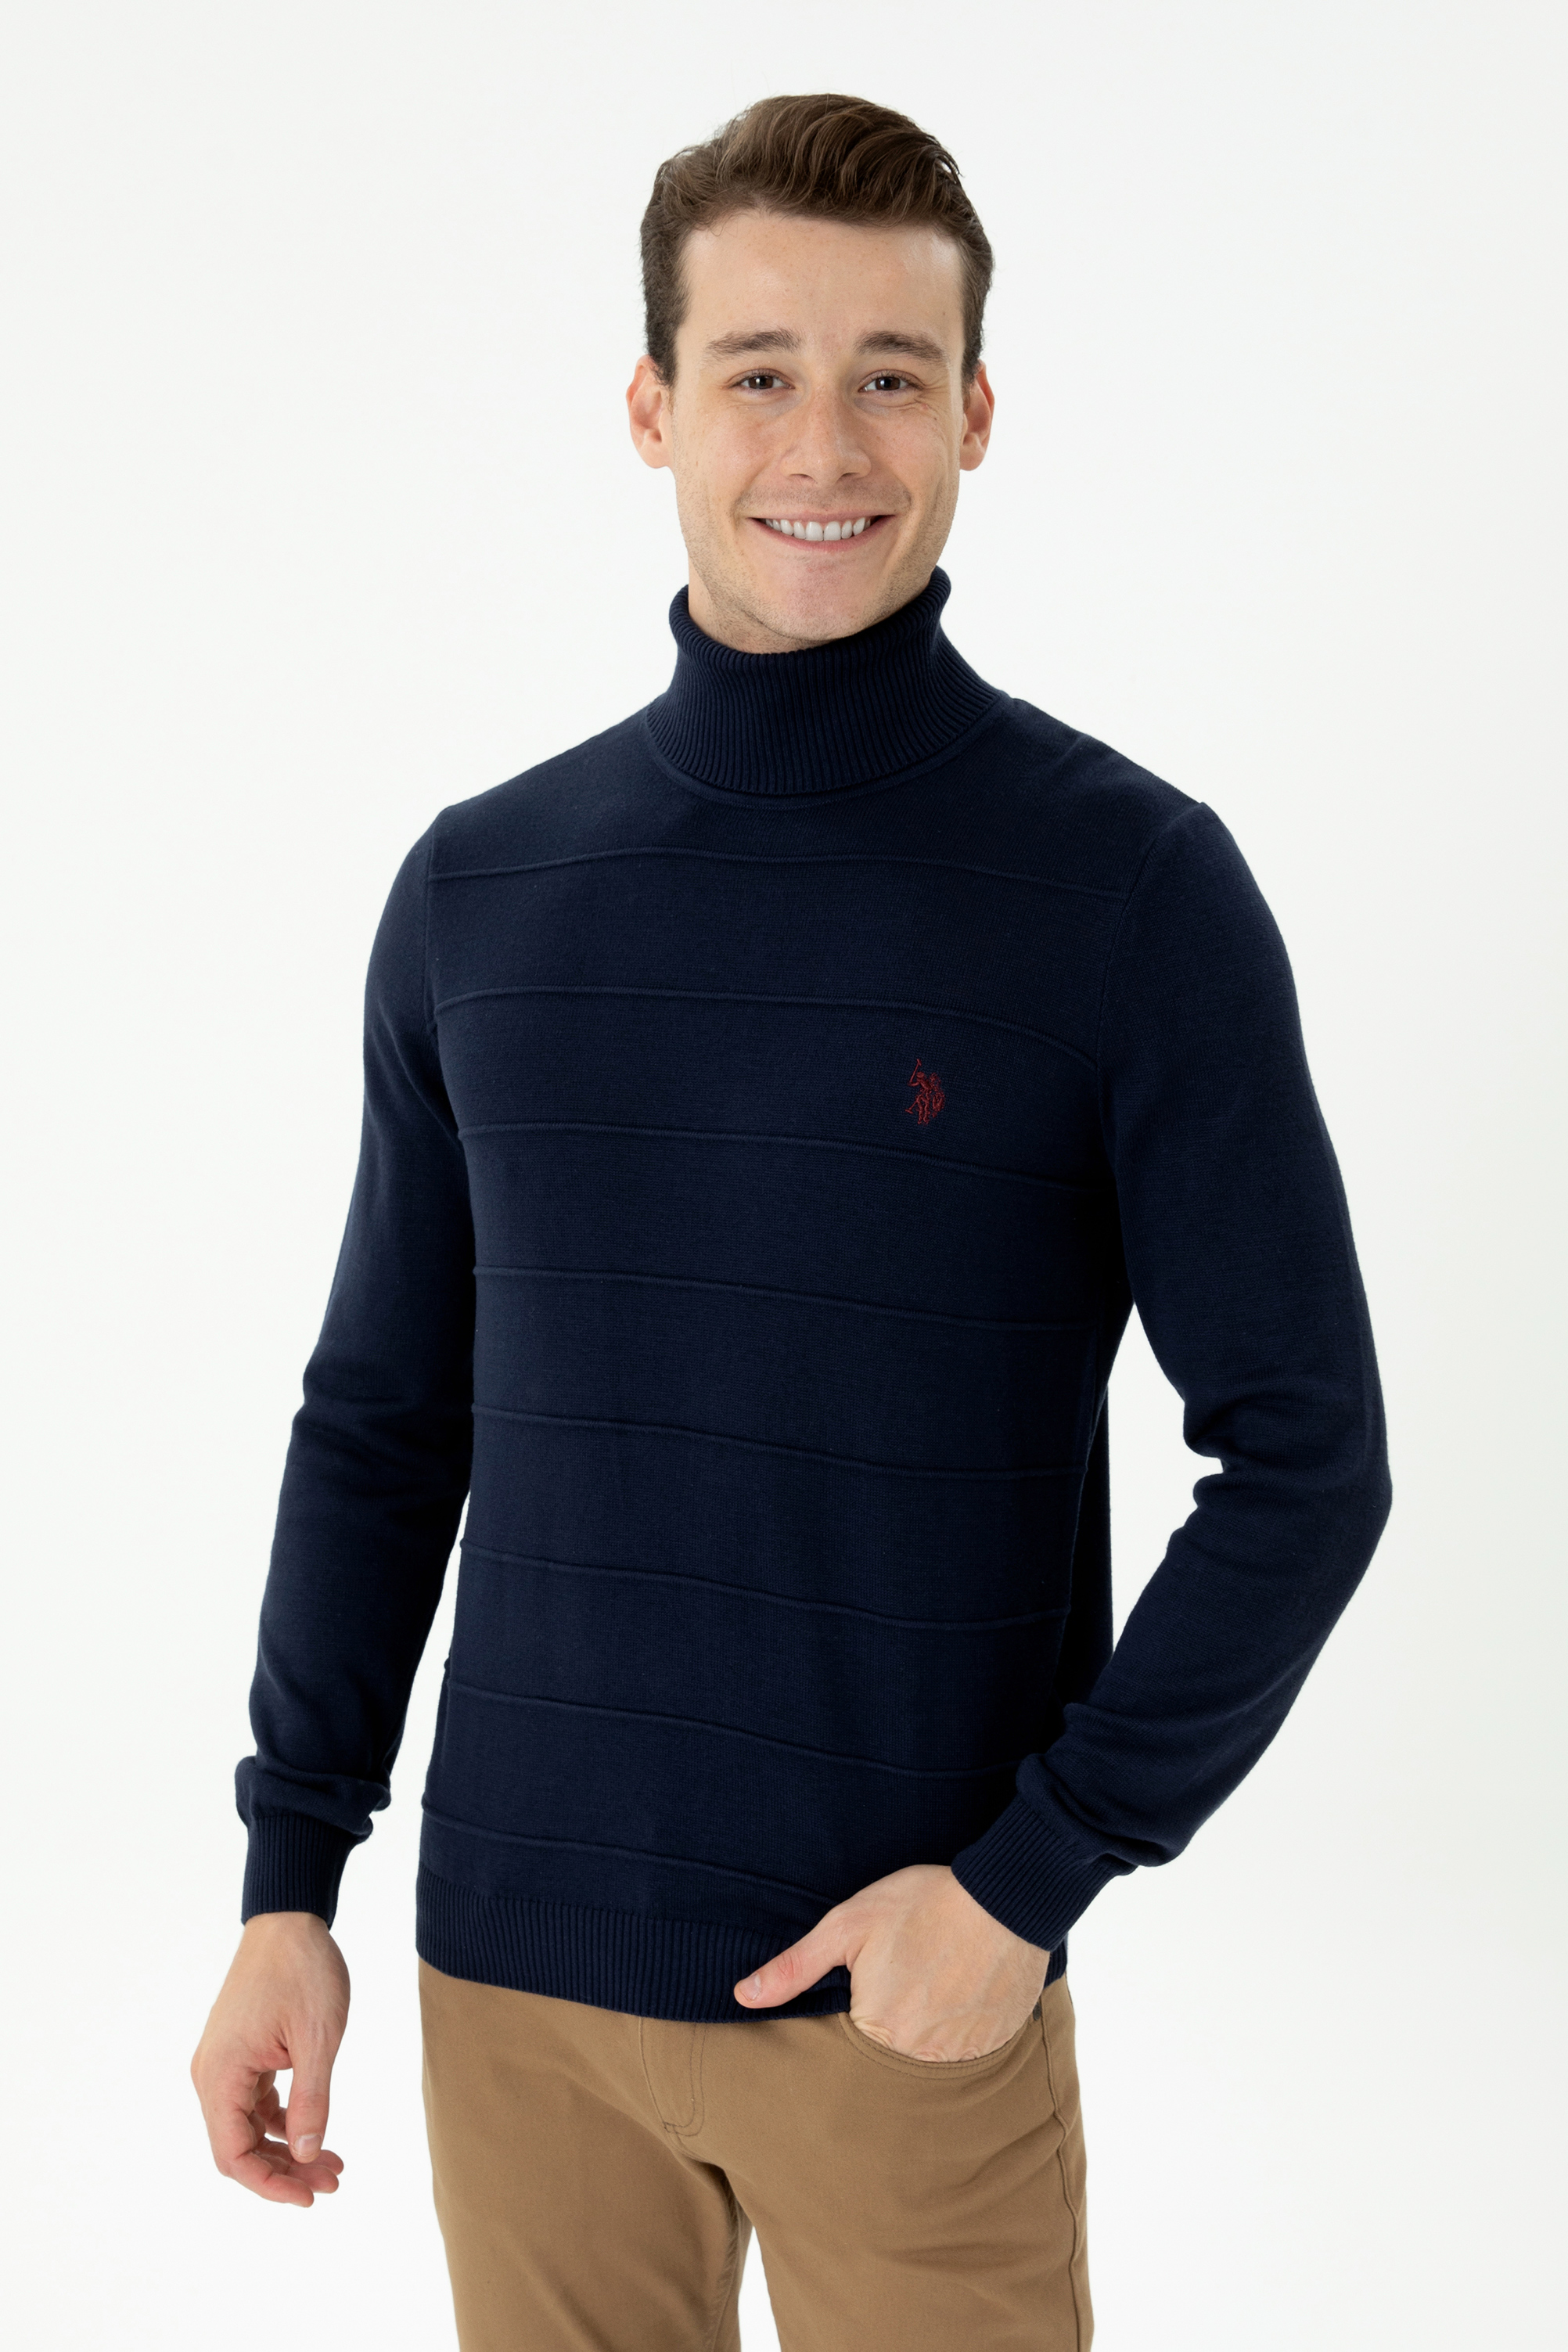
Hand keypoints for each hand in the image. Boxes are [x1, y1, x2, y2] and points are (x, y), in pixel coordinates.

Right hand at [191, 1911, 349, 2205]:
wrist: (289, 1918)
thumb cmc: (303, 1970)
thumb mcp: (317, 2038)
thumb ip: (312, 2100)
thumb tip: (307, 2155)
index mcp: (221, 2073)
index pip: (233, 2154)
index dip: (270, 2184)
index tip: (310, 2196)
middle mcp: (212, 2073)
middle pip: (238, 2147)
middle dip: (284, 2171)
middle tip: (334, 2182)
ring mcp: (224, 2063)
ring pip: (247, 2127)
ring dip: (287, 2149)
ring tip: (334, 2164)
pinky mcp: (240, 2053)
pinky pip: (253, 2104)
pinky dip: (283, 2122)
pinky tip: (315, 2130)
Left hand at [734, 1863, 1049, 2060]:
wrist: (1003, 1896)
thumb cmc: (921, 1904)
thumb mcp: (848, 1924)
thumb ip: (795, 1967)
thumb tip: (743, 1996)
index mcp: (877, 2031)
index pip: (847, 2050)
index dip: (855, 2015)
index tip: (869, 1990)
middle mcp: (920, 2056)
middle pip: (889, 2058)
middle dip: (891, 2025)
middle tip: (906, 1981)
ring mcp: (963, 2055)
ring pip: (930, 2059)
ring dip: (927, 2030)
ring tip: (934, 1984)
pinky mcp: (996, 2044)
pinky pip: (969, 2053)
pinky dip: (962, 2030)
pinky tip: (962, 1992)